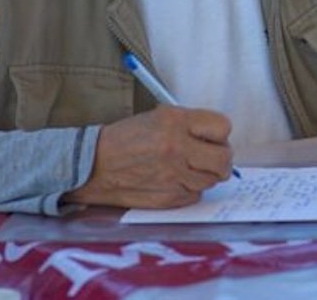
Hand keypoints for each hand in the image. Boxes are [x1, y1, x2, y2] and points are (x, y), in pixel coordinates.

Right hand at [63, 105, 234, 209]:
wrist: (91, 165)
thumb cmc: (126, 139)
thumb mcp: (159, 117)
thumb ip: (191, 125)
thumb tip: (218, 139)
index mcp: (176, 121)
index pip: (223, 127)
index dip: (220, 134)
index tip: (214, 138)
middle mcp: (177, 147)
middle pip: (224, 158)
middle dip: (222, 159)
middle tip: (212, 158)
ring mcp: (172, 175)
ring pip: (212, 179)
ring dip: (205, 175)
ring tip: (188, 168)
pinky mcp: (166, 198)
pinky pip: (195, 195)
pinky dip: (190, 190)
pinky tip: (175, 181)